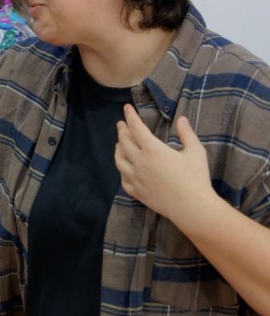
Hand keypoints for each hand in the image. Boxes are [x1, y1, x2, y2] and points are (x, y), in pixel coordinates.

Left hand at [114, 105, 216, 224]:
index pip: (136, 128)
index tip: (126, 108)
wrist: (192, 207)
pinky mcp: (136, 192)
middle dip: (122, 130)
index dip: (130, 116)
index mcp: (152, 150)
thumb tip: (181, 119)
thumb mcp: (196, 152)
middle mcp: (139, 162)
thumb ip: (186, 133)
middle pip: (124, 142)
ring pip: (119, 160)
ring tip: (120, 143)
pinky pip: (123, 178)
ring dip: (118, 148)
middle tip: (121, 124)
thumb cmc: (196, 178)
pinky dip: (122, 169)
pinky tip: (124, 167)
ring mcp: (135, 178)